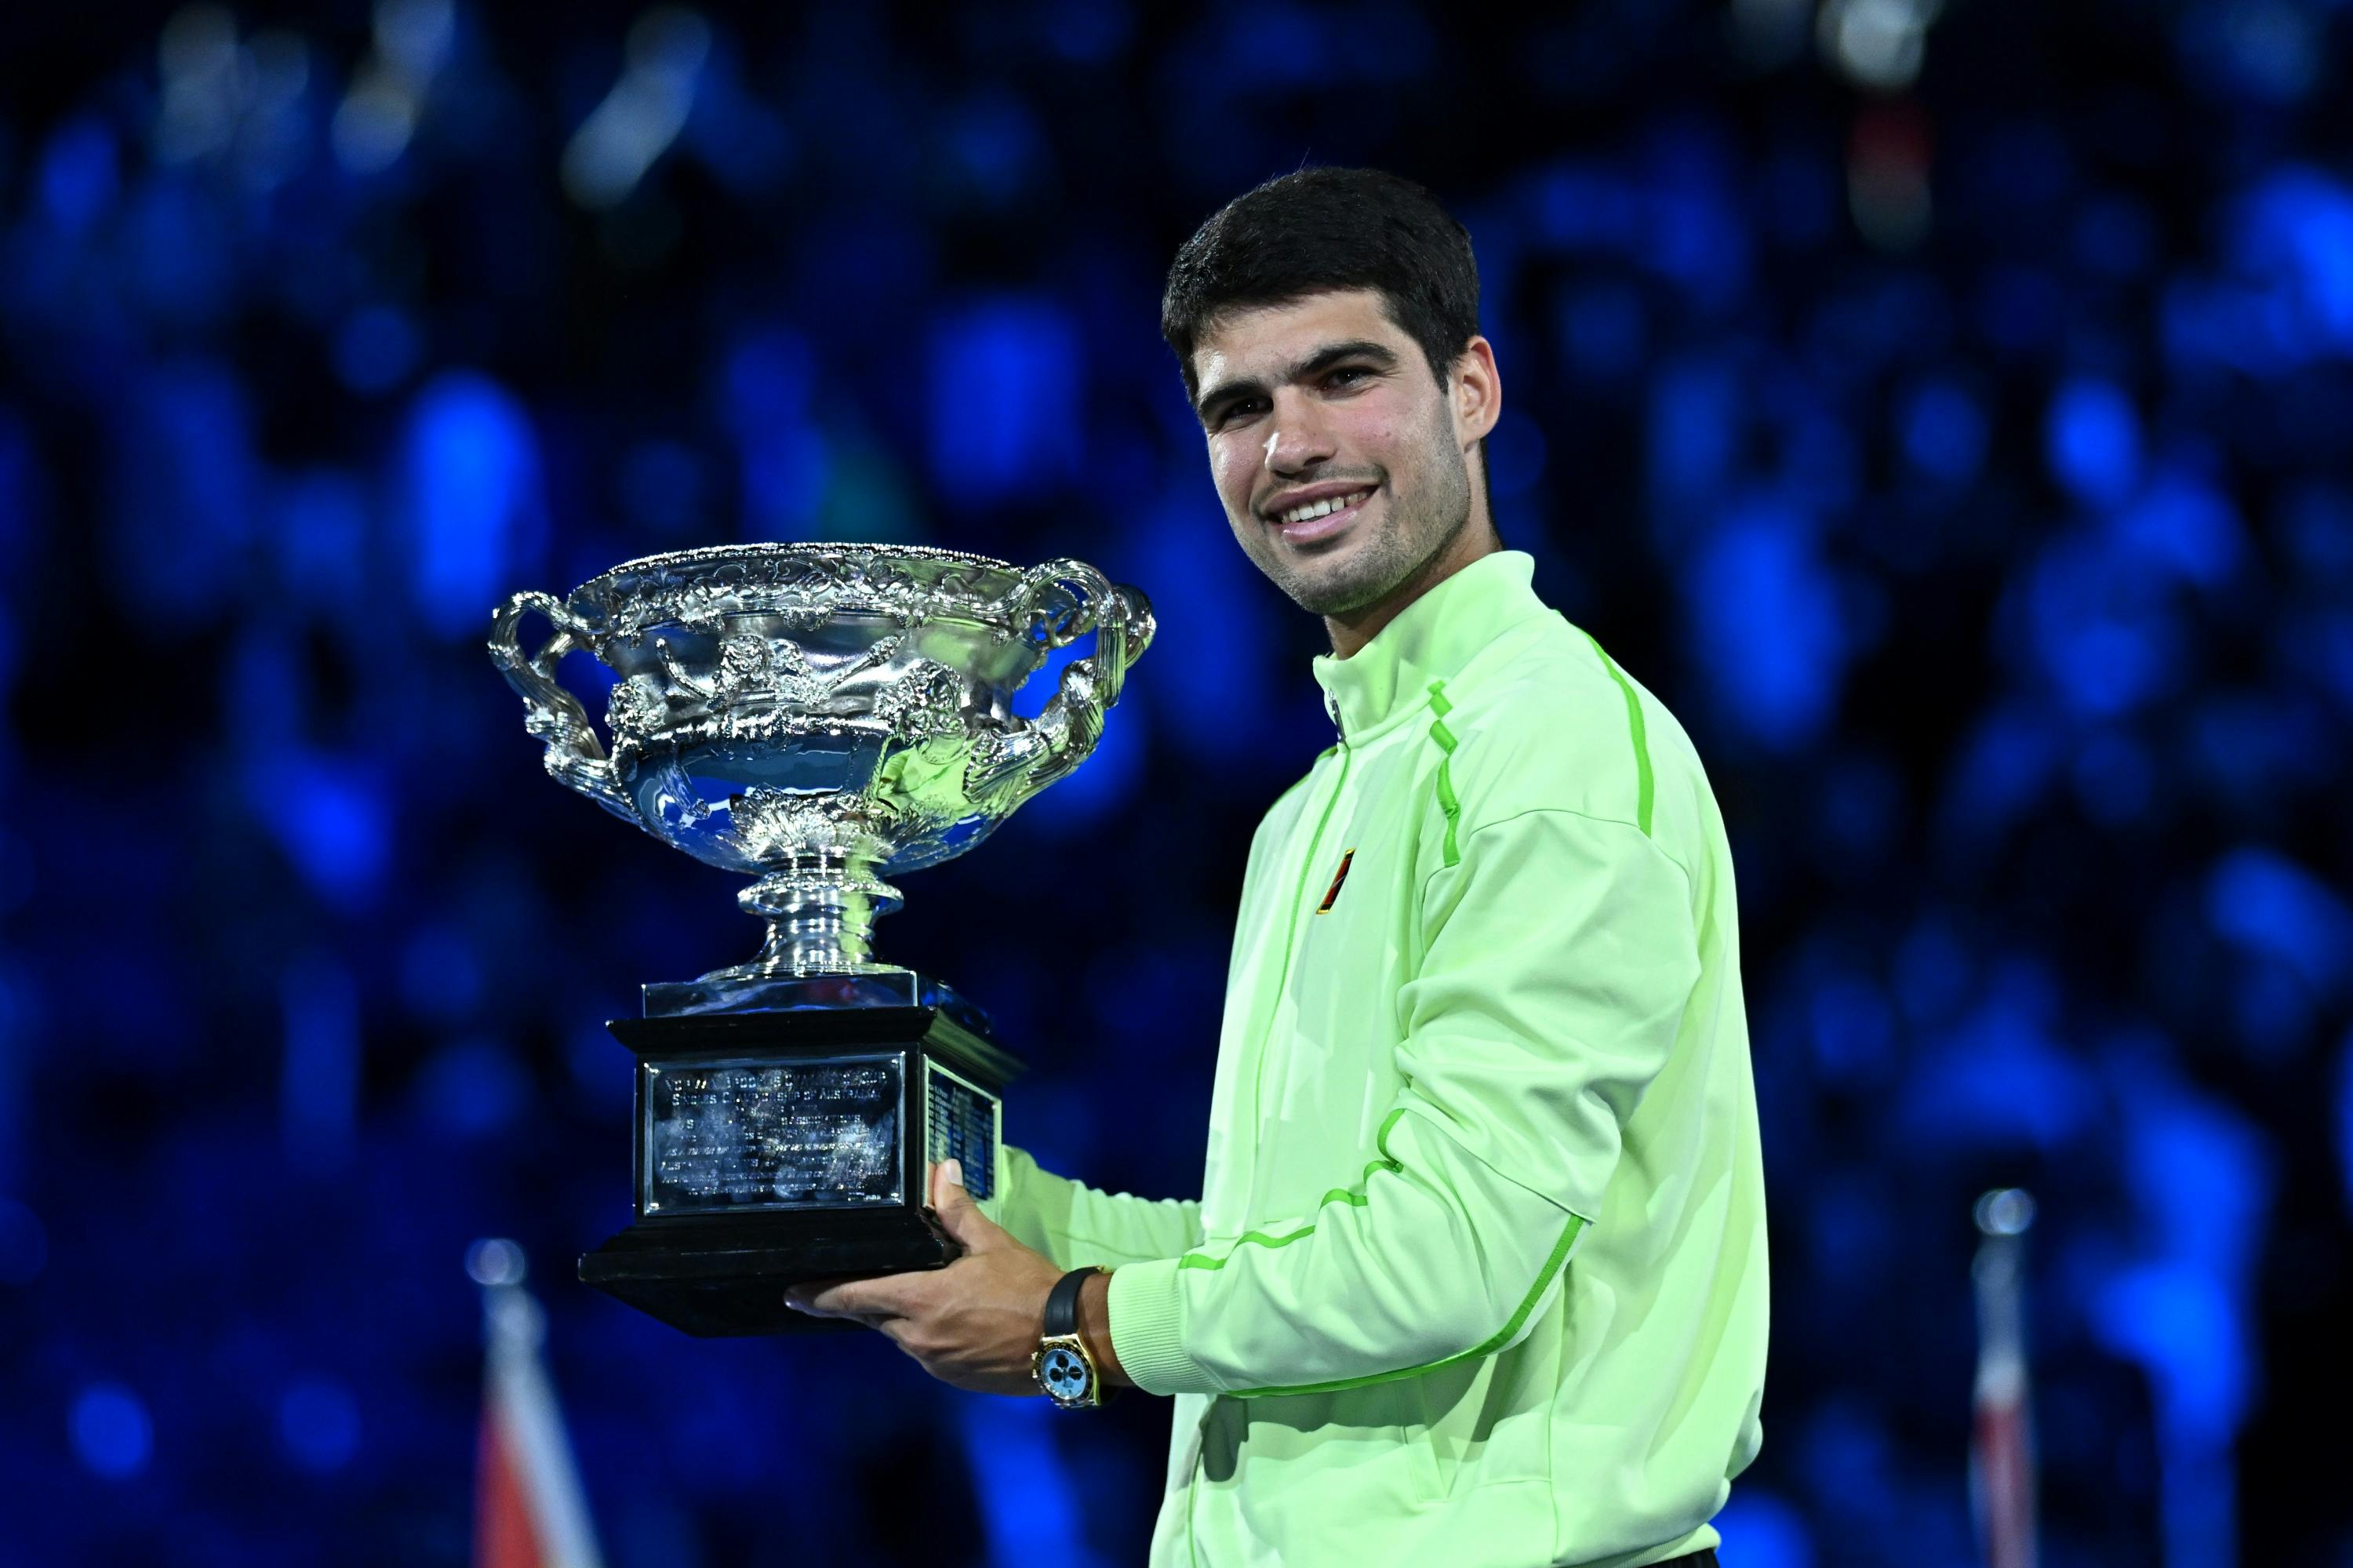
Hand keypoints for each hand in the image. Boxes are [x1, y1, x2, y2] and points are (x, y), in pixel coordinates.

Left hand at [784, 1159, 1062, 1394]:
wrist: (1068, 1339)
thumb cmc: (1029, 1287)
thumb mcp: (992, 1243)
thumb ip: (957, 1211)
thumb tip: (941, 1170)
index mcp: (919, 1301)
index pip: (853, 1298)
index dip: (819, 1297)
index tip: (792, 1296)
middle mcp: (917, 1337)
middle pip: (872, 1317)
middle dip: (862, 1301)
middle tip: (852, 1284)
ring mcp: (934, 1362)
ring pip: (899, 1335)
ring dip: (900, 1317)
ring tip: (919, 1295)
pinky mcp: (953, 1377)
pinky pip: (926, 1352)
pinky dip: (927, 1335)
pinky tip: (951, 1320)